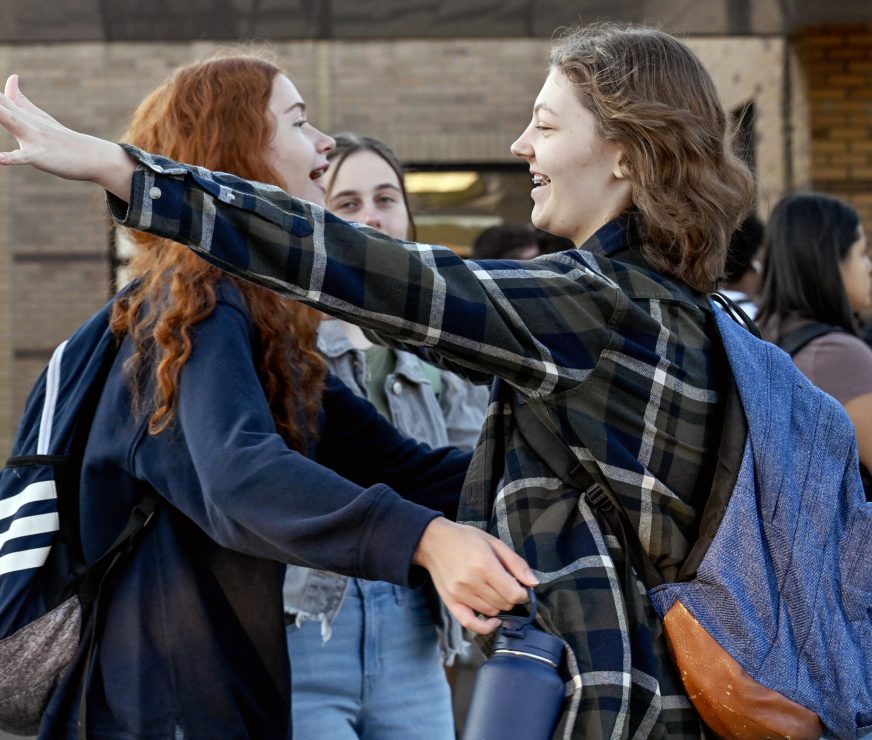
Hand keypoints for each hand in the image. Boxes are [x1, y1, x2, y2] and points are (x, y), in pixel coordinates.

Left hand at [0, 74, 134, 198]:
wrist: (92, 156)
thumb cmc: (64, 140)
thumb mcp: (40, 118)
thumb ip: (21, 100)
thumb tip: (11, 77)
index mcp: (21, 113)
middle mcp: (25, 121)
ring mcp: (33, 137)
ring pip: (8, 122)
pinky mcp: (41, 155)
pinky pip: (23, 157)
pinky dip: (9, 158)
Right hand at [413, 517, 537, 634]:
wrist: (433, 542)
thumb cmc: (465, 539)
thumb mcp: (494, 542)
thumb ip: (516, 563)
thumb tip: (534, 583)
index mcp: (484, 564)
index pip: (514, 593)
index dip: (523, 593)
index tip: (521, 586)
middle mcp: (471, 582)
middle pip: (504, 604)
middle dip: (512, 597)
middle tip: (507, 585)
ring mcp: (460, 594)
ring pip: (491, 612)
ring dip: (499, 605)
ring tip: (495, 591)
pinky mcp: (451, 602)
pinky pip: (470, 624)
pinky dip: (485, 627)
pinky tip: (494, 621)